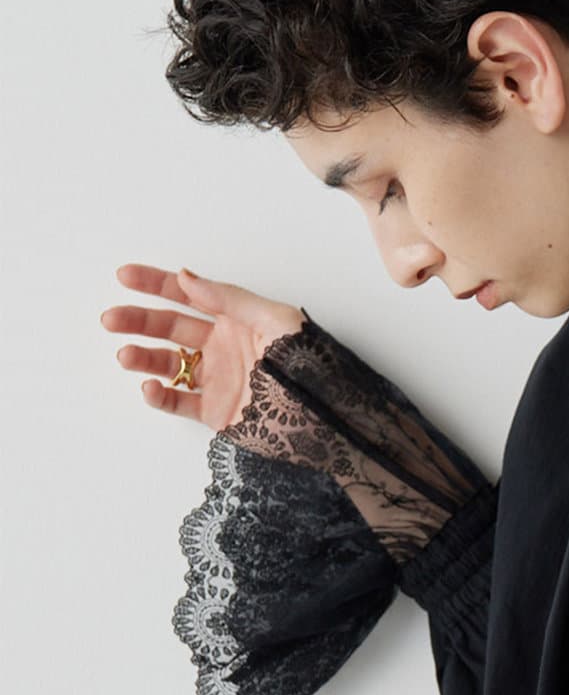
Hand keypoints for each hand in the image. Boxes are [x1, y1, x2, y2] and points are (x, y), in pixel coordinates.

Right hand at [100, 264, 305, 433]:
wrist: (330, 418)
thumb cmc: (311, 362)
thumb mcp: (275, 320)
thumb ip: (230, 299)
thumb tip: (186, 277)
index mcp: (235, 320)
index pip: (188, 295)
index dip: (156, 284)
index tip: (125, 276)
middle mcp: (221, 347)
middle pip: (169, 328)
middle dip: (138, 321)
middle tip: (111, 319)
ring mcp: (217, 380)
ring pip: (168, 365)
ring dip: (143, 358)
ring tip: (125, 355)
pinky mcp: (217, 413)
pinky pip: (180, 403)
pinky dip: (160, 396)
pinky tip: (148, 387)